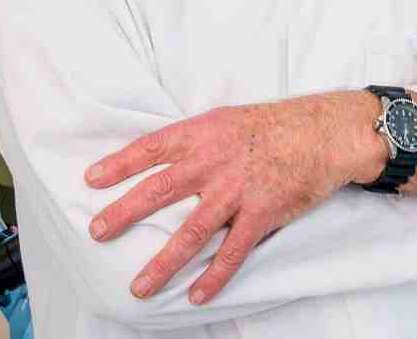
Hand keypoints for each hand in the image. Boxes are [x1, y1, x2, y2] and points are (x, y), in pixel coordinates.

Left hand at [83, 91, 381, 303]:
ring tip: (140, 286)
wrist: (325, 132)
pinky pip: (233, 251)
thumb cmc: (275, 125)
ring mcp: (238, 190)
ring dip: (163, 262)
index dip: (120, 163)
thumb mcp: (228, 120)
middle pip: (160, 190)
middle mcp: (214, 161)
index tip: (91, 179)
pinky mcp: (262, 213)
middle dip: (125, 212)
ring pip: (192, 231)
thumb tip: (161, 162)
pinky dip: (214, 276)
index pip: (152, 148)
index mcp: (203, 133)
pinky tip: (196, 295)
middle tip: (97, 231)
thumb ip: (196, 141)